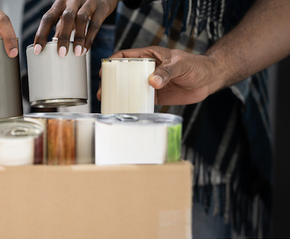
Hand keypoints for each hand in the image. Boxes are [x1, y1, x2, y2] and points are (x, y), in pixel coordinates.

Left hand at [33, 0, 118, 56]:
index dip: (41, 34)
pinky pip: (95, 23)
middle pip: (66, 17)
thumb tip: (50, 45)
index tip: (37, 50)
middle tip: (61, 54)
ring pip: (82, 18)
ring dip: (79, 37)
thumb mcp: (68, 13)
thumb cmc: (81, 5)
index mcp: (60, 3)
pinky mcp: (101, 7)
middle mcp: (73, 0)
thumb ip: (61, 27)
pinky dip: (90, 38)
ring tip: (77, 53)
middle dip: (63, 37)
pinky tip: (85, 49)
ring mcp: (88, 2)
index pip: (48, 18)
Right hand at [97, 46, 220, 105]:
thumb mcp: (180, 65)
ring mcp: (151, 83)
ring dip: (120, 94)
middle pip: (124, 74)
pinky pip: (141, 99)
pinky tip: (126, 108)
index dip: (113, 62)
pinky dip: (133, 104)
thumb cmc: (196, 66)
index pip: (126, 56)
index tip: (104, 70)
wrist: (209, 80)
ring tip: (109, 101)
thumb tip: (152, 82)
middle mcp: (148, 69)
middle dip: (111, 82)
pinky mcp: (156, 95)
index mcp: (150, 56)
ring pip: (130, 88)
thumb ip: (166, 72)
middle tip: (103, 91)